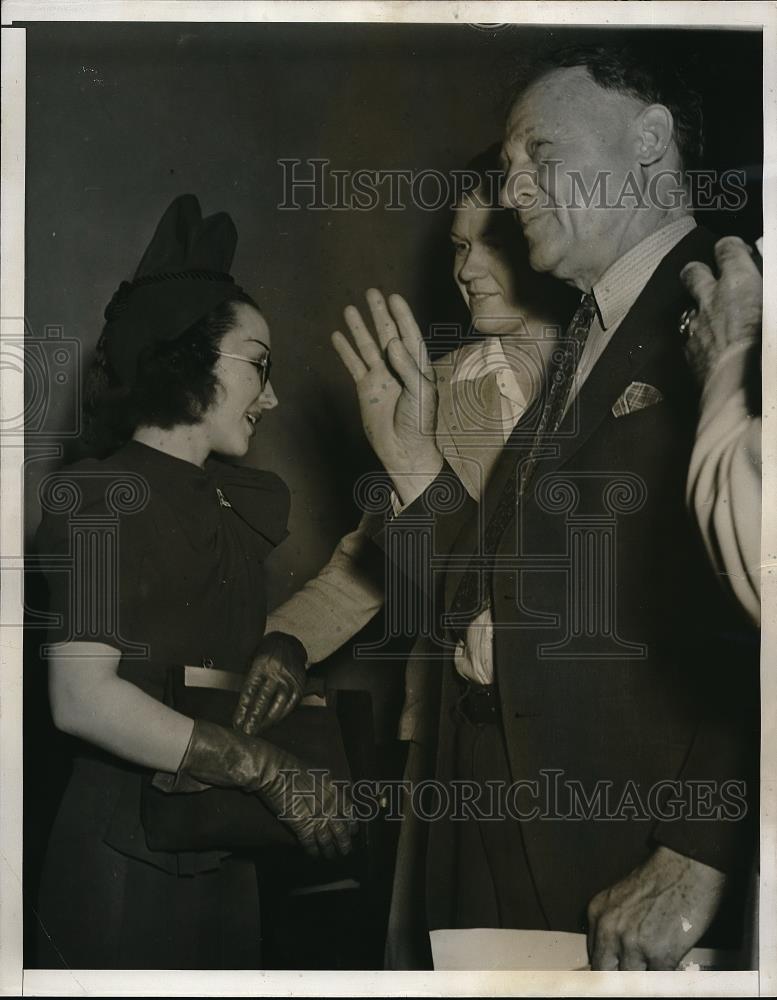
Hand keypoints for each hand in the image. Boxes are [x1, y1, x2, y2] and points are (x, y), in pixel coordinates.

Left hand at [233, 632, 306, 733]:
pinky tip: (273, 722)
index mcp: (260, 665)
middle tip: (247, 732)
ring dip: (267, 721)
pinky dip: (281, 715)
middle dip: (254, 718)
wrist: (288, 643)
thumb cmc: (266, 655)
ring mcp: (289, 679)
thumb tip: (243, 709)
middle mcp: (276, 673)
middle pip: (263, 700)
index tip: (237, 722)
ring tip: (259, 730)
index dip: (243, 709)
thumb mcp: (252, 662)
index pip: (250, 691)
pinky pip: (291, 705)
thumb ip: (249, 683)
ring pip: (278, 705)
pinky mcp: (299, 685)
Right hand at [258, 748, 357, 860]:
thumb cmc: (294, 768)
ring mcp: (316, 818)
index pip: (349, 812)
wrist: (276, 773)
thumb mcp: (319, 774)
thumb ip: (328, 788)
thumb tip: (332, 795)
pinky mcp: (301, 826)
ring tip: (331, 856)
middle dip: (345, 843)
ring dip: (330, 851)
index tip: (353, 831)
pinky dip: (313, 851)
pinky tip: (313, 855)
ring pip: (328, 840)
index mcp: (334, 792)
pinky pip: (310, 843)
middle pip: (342, 830)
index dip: (352, 824)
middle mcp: (329, 807)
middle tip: (346, 850)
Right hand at [332, 288, 442, 505]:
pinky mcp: (366, 389)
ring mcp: (381, 378)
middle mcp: (398, 368)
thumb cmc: (419, 424)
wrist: (404, 451)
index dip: (402, 316)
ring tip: (349, 309)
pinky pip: (354, 365)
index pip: (409, 335)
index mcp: (417, 367)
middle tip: (371, 293)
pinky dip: (346, 351)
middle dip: (380, 314)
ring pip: (368, 347)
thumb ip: (407, 367)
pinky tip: (338, 337)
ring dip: (360, 329)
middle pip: (387, 335)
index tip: (394, 297)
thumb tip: (393, 344)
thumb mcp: (420, 394)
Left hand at [586, 846, 725, 969]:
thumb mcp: (622, 899)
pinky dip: (665, 978)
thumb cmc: (660, 878)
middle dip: (620, 978)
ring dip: (644, 977)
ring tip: (654, 966)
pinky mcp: (660, 955)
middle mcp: (610, 929)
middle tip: (633, 978)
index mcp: (597, 913)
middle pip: (606, 972)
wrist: (688, 865)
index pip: (594, 956)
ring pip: (632, 980)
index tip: (616, 974)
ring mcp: (634, 944)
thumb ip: (614, 926)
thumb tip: (616, 956)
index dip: (609, 967)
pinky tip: (670, 968)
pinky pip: (658, 981)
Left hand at [680, 235, 761, 380]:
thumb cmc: (768, 348)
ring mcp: (695, 327)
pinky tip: (713, 346)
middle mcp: (710, 300)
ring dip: (699, 307)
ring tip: (715, 316)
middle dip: (702, 272)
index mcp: (738, 282)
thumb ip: (768, 284)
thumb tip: (762, 277)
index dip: (732, 249)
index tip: (739, 252)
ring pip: (688, 305)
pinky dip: (698, 337)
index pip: (727, 249)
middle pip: (693, 272)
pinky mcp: (688, 354)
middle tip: (716, 279)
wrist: (746, 393)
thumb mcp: (774, 305)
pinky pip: (689, 337)